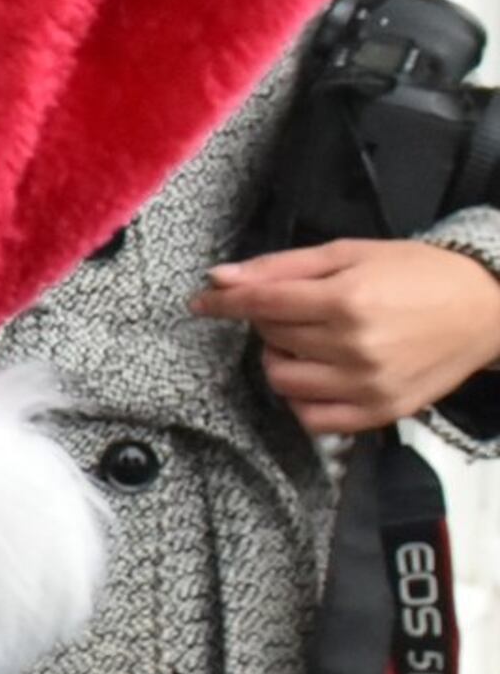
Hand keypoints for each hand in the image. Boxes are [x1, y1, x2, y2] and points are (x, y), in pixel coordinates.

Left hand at [193, 239, 499, 435]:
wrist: (485, 309)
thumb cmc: (418, 273)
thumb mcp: (350, 254)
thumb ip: (282, 267)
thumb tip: (222, 277)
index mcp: (347, 301)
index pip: (260, 305)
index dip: (222, 302)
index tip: (202, 302)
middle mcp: (355, 348)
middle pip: (271, 339)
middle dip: (267, 320)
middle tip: (292, 308)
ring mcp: (368, 386)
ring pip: (283, 381)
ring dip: (281, 358)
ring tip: (306, 341)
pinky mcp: (381, 412)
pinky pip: (313, 419)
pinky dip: (302, 399)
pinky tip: (317, 374)